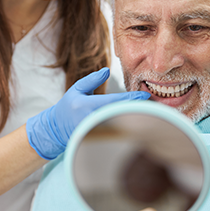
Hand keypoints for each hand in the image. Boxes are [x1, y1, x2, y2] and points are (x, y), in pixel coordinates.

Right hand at [26, 67, 149, 159]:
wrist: (56, 130)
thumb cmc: (67, 107)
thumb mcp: (76, 89)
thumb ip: (92, 79)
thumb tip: (107, 70)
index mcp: (87, 105)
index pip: (114, 101)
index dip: (131, 99)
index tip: (145, 95)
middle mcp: (92, 120)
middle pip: (121, 115)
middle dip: (137, 110)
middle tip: (154, 105)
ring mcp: (95, 132)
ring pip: (120, 125)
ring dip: (134, 119)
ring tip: (150, 114)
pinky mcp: (98, 140)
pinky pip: (115, 133)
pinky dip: (127, 127)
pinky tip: (138, 124)